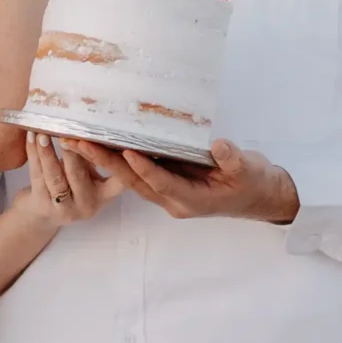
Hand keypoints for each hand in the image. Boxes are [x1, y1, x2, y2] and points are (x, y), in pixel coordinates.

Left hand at [15, 131, 122, 226]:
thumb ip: (90, 158)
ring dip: (48, 153)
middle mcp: (86, 203)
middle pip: (79, 176)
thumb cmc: (70, 188)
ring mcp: (63, 207)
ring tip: (43, 134)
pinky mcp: (42, 204)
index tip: (118, 145)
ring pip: (55, 177)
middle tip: (68, 132)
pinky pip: (37, 175)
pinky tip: (31, 137)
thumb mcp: (86, 177)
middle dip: (73, 152)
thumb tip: (89, 129)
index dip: (118, 164)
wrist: (42, 217)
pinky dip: (33, 154)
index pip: (119, 181)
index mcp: (103, 195)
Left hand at [67, 138, 299, 224]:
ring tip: (78, 142)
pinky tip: (104, 143)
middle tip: (78, 144)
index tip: (125, 152)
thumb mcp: (249, 170)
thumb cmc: (255, 183)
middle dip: (106, 163)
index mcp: (190, 200)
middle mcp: (173, 200)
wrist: (262, 195)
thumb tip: (218, 145)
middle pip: (134, 182)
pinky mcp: (169, 182)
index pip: (161, 182)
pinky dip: (121, 159)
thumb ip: (232, 159)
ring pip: (132, 178)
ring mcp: (169, 193)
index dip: (143, 168)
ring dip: (105, 161)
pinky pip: (139, 172)